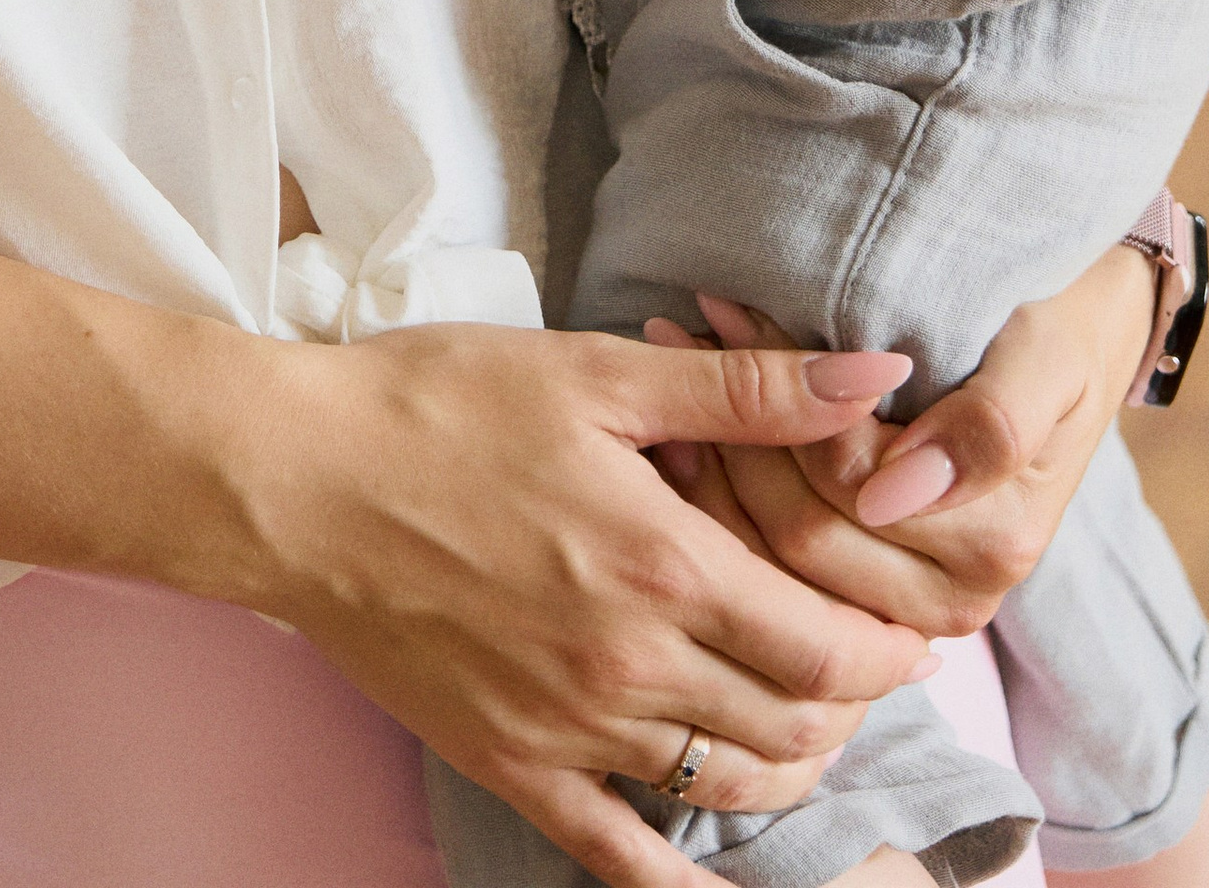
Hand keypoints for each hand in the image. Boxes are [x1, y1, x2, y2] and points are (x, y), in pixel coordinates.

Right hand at [248, 326, 936, 886]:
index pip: (830, 646)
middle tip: (866, 666)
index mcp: (665, 565)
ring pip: (729, 787)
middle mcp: (631, 665)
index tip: (912, 626)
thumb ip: (747, 389)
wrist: (296, 482)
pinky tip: (723, 886)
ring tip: (806, 723)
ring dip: (793, 767)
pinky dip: (686, 882)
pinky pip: (622, 857)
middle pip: (797, 726)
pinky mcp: (514, 766)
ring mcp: (571, 730)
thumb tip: (878, 375)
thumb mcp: (597, 372)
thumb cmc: (439, 407)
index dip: (890, 647)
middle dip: (856, 704)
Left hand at [644, 248, 1155, 641]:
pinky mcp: (864, 598)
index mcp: (993, 545)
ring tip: (671, 354)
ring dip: (712, 454)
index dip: (778, 398)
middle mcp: (948, 602)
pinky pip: (769, 564)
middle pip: (798, 531)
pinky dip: (719, 486)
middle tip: (675, 330)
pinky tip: (682, 413)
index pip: (844, 485)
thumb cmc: (1056, 332)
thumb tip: (894, 492)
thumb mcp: (1046, 359)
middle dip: (732, 427)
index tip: (726, 308)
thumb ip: (991, 427)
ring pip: (771, 556)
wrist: (1075, 344)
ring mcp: (901, 611)